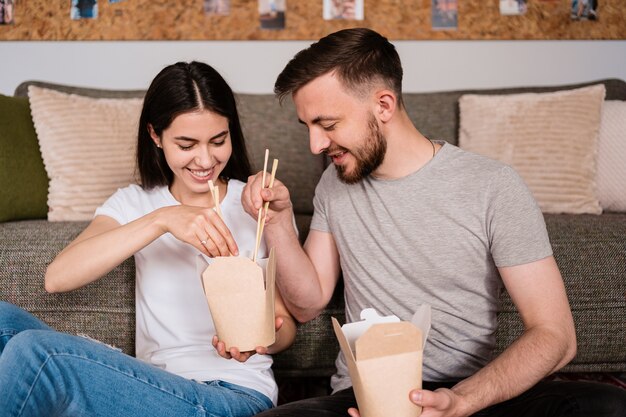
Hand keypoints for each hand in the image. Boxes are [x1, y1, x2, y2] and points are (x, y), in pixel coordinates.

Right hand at [157, 205, 237, 256]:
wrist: (170, 216)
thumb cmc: (188, 216)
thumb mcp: (204, 214)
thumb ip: (215, 225)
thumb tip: (226, 241)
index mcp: (211, 214)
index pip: (226, 231)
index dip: (232, 243)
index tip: (235, 251)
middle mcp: (205, 219)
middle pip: (220, 240)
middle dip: (225, 251)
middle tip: (227, 256)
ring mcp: (197, 227)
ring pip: (212, 245)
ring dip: (216, 253)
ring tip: (218, 256)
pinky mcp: (189, 235)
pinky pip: (202, 247)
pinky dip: (208, 252)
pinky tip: (210, 254)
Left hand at [212, 317, 284, 361]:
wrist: (254, 332)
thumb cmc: (262, 332)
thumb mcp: (270, 328)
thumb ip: (276, 325)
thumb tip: (280, 320)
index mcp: (258, 347)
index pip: (261, 351)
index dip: (261, 351)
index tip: (259, 348)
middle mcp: (247, 351)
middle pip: (241, 358)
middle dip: (236, 355)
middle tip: (233, 349)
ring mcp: (236, 348)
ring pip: (228, 355)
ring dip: (222, 352)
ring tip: (220, 343)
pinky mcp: (228, 343)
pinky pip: (221, 347)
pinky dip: (216, 344)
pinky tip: (216, 337)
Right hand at [241, 172, 292, 227]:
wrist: (278, 210)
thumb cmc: (281, 200)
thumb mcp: (283, 195)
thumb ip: (275, 193)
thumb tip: (264, 193)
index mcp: (265, 176)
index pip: (257, 182)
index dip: (256, 194)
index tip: (258, 206)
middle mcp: (255, 181)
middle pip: (248, 190)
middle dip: (253, 204)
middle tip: (260, 214)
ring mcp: (249, 189)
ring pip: (245, 199)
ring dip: (253, 210)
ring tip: (263, 217)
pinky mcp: (246, 198)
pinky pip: (245, 205)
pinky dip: (252, 212)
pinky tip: (259, 216)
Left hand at [347, 388, 462, 416]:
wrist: (453, 404)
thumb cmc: (447, 404)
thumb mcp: (441, 399)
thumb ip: (429, 398)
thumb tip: (414, 396)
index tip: (362, 416)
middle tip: (354, 411)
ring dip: (371, 415)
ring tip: (356, 409)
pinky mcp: (404, 413)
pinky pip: (389, 413)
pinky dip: (379, 409)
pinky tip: (370, 404)